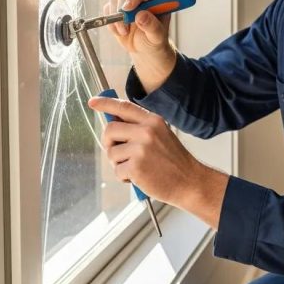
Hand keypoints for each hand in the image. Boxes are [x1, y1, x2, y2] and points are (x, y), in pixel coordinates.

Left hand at [88, 96, 228, 227]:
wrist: (190, 182)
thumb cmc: (174, 162)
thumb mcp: (162, 135)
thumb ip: (140, 128)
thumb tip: (114, 124)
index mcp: (153, 121)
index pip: (124, 107)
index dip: (105, 103)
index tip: (93, 102)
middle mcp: (147, 131)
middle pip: (110, 129)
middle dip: (109, 143)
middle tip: (119, 153)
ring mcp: (141, 149)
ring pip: (111, 152)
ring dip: (119, 163)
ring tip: (136, 167)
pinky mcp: (136, 167)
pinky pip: (117, 171)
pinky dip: (125, 178)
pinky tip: (139, 178)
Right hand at [104, 0, 176, 91]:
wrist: (145, 48)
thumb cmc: (155, 40)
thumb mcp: (157, 36)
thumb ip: (152, 26)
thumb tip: (141, 15)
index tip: (128, 8)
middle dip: (122, 8)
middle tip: (125, 26)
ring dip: (117, 18)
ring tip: (125, 32)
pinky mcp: (117, 7)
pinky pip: (108, 9)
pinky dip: (111, 23)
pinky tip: (120, 32)